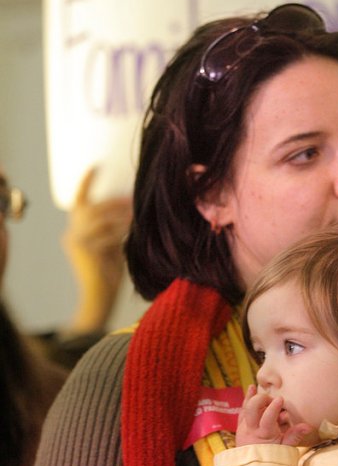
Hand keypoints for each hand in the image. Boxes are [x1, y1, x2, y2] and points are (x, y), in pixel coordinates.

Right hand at [61, 166, 131, 333]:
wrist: (100, 299)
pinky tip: (134, 230)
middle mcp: (72, 234)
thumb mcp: (112, 246)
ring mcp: (76, 242)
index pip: (78, 202)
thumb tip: (134, 209)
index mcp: (76, 232)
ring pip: (100, 219)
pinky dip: (121, 231)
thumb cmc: (110, 274)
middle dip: (113, 201)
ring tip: (138, 214)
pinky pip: (106, 234)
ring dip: (121, 216)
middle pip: (91, 208)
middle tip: (133, 198)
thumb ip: (115, 229)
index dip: (86, 183)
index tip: (96, 166)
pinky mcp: (84, 250)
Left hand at [236, 384, 314, 446]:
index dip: (273, 407)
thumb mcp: (286, 448)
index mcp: (264, 435)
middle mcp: (252, 429)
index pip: (267, 417)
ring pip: (246, 408)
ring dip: (254, 398)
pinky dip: (246, 399)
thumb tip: (307, 426)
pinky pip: (242, 410)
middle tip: (273, 399)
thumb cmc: (272, 458)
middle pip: (252, 408)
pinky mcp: (241, 426)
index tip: (281, 399)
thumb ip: (295, 435)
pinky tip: (251, 388)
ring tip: (258, 389)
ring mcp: (244, 427)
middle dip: (262, 399)